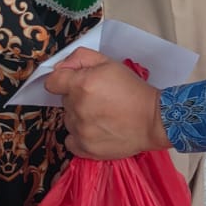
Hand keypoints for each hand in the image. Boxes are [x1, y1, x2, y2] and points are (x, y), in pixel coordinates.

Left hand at [46, 48, 170, 158]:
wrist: (154, 120)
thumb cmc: (134, 91)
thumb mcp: (110, 64)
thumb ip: (81, 58)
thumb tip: (61, 66)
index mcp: (82, 84)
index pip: (52, 82)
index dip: (62, 80)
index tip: (71, 84)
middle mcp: (78, 107)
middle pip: (64, 101)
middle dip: (77, 97)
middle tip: (99, 99)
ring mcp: (80, 130)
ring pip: (68, 120)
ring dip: (80, 117)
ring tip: (102, 116)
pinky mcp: (85, 147)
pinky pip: (70, 140)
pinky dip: (79, 136)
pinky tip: (95, 131)